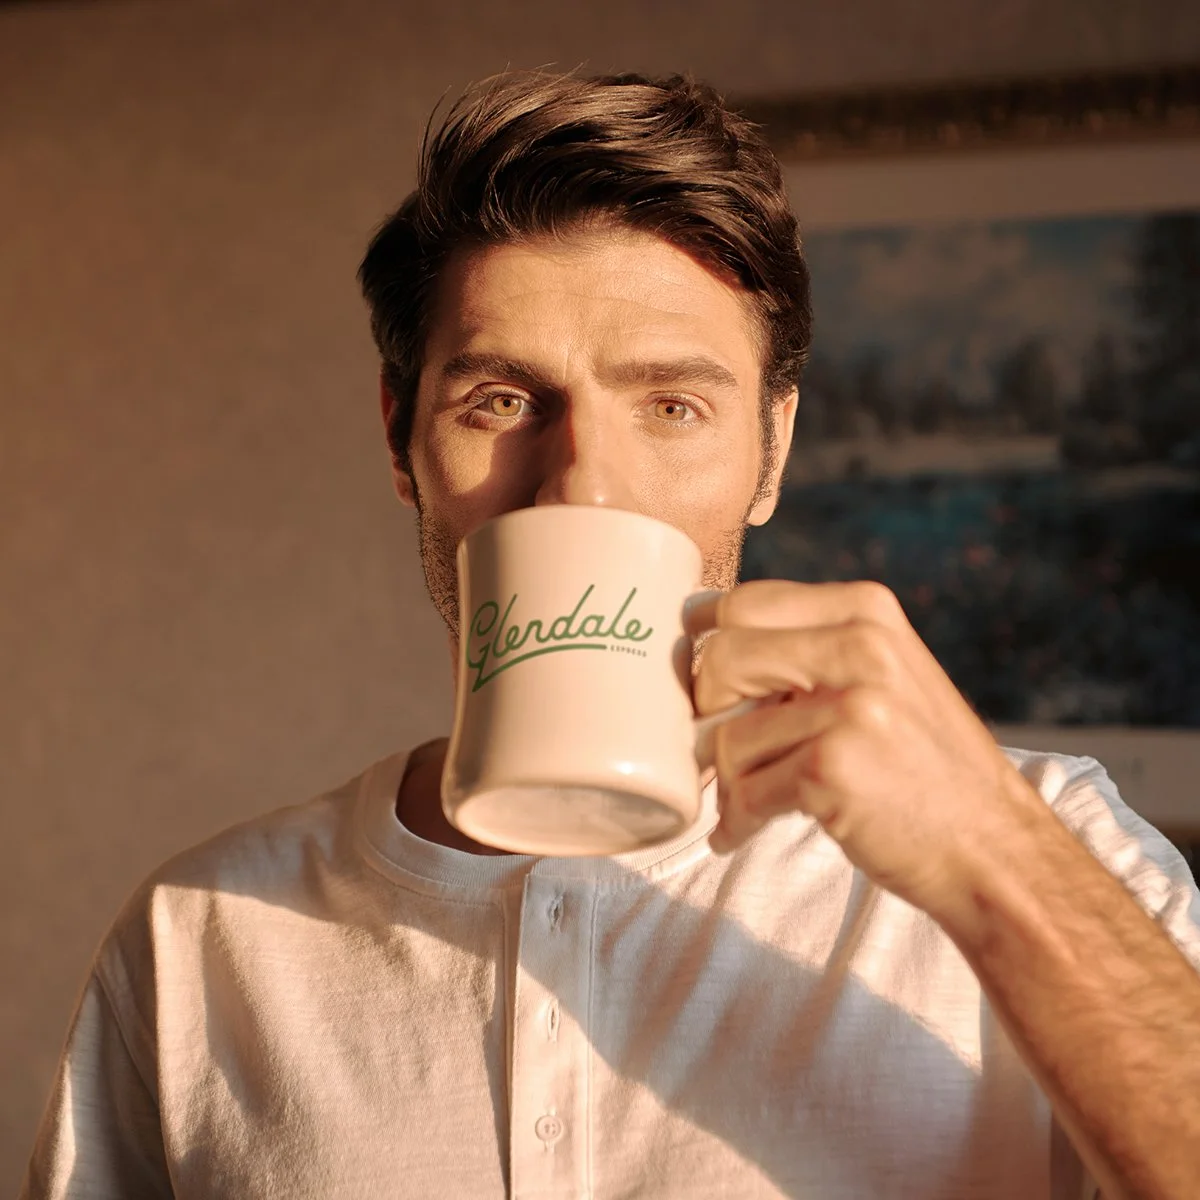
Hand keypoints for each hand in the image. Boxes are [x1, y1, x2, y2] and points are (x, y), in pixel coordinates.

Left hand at [686, 579, 1052, 918]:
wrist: (991, 845)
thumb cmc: (922, 765)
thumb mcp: (881, 676)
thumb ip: (809, 651)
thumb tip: (703, 646)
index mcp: (866, 610)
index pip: (743, 603)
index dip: (707, 646)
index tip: (699, 680)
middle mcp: (861, 645)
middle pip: (723, 658)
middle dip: (708, 710)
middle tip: (719, 745)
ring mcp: (849, 705)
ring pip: (728, 733)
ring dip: (728, 779)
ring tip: (748, 799)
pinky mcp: (832, 766)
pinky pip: (745, 789)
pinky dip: (737, 818)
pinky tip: (743, 829)